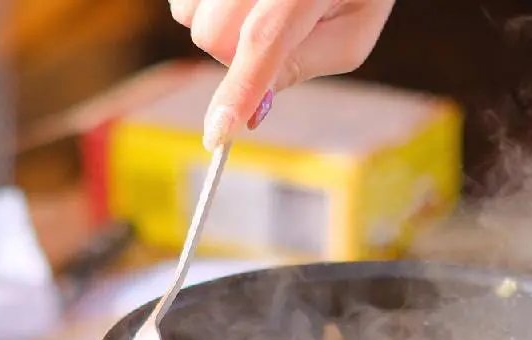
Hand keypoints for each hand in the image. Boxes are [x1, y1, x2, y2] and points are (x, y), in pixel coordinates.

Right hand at [170, 0, 394, 148]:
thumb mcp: (350, 32)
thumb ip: (302, 65)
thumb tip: (250, 111)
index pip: (264, 38)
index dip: (239, 88)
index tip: (217, 135)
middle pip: (214, 33)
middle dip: (234, 53)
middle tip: (272, 35)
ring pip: (191, 17)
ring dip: (219, 27)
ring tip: (256, 9)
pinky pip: (181, 3)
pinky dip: (204, 8)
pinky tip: (239, 1)